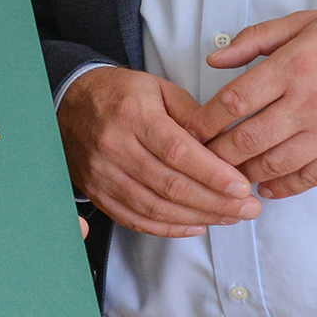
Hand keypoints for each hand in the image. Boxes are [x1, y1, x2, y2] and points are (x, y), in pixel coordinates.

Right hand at [57, 66, 261, 237]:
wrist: (69, 103)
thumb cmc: (117, 94)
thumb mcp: (157, 88)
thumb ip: (191, 114)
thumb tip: (221, 142)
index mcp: (133, 116)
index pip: (178, 152)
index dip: (212, 174)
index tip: (241, 186)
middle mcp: (115, 147)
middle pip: (171, 186)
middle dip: (216, 202)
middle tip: (247, 208)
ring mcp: (103, 174)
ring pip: (156, 208)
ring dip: (198, 217)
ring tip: (229, 217)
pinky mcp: (98, 193)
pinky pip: (136, 220)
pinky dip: (169, 228)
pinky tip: (195, 225)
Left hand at [195, 7, 316, 198]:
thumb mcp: (301, 23)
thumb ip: (254, 40)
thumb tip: (214, 60)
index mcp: (293, 67)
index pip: (234, 101)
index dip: (206, 120)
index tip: (191, 129)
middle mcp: (308, 103)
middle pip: (248, 139)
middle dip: (217, 153)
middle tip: (200, 158)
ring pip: (274, 164)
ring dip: (245, 173)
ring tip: (228, 174)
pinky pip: (309, 178)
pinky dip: (282, 187)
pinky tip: (266, 187)